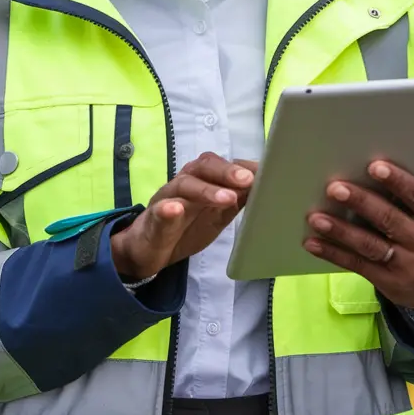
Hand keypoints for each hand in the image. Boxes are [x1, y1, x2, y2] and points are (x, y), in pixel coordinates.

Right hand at [111, 153, 257, 279]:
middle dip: (227, 172)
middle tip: (247, 180)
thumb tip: (265, 187)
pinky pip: (159, 211)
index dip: (242, 167)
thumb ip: (237, 201)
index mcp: (202, 181)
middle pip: (204, 167)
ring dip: (207, 190)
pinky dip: (168, 209)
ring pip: (185, 185)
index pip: (222, 166)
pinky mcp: (152, 219)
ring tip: (227, 198)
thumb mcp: (217, 216)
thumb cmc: (186, 228)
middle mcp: (185, 183)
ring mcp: (167, 199)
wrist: (148, 248)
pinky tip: (176, 209)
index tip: (265, 172)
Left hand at [303, 159, 413, 315]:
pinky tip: (314, 243)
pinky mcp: (389, 283)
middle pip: (389, 220)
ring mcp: (406, 266)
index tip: (375, 167)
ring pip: (370, 246)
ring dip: (341, 231)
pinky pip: (359, 266)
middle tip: (335, 188)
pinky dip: (334, 254)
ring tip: (316, 217)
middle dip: (361, 202)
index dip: (398, 182)